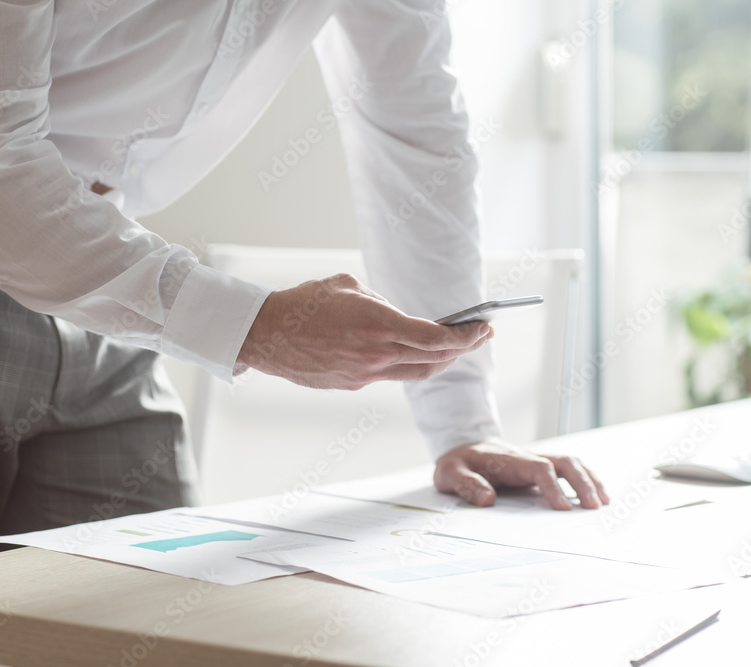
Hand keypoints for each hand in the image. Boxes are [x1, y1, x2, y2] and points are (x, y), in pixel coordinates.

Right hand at [236, 273, 493, 389]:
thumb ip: (379, 302)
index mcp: (378, 324)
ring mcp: (364, 374)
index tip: (482, 328)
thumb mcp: (348, 287)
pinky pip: (390, 376)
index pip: (435, 337)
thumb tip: (395, 315)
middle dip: (462, 349)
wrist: (268, 334)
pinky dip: (407, 364)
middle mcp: (375, 354)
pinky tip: (413, 353)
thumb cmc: (304, 303)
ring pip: (415, 372)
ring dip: (440, 361)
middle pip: (433, 359)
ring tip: (455, 348)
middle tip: (479, 337)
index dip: (465, 336)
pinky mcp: (351, 384)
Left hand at [434, 442, 609, 509]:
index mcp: (509, 460)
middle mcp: (528, 458)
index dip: (553, 486)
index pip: (539, 468)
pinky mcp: (539, 468)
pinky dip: (585, 479)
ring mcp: (535, 462)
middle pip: (564, 462)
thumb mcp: (450, 473)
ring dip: (589, 479)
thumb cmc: (458, 462)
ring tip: (604, 503)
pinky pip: (567, 470)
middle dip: (582, 482)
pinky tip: (595, 495)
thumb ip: (467, 484)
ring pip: (570, 463)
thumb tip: (488, 500)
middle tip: (595, 507)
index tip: (564, 508)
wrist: (462, 446)